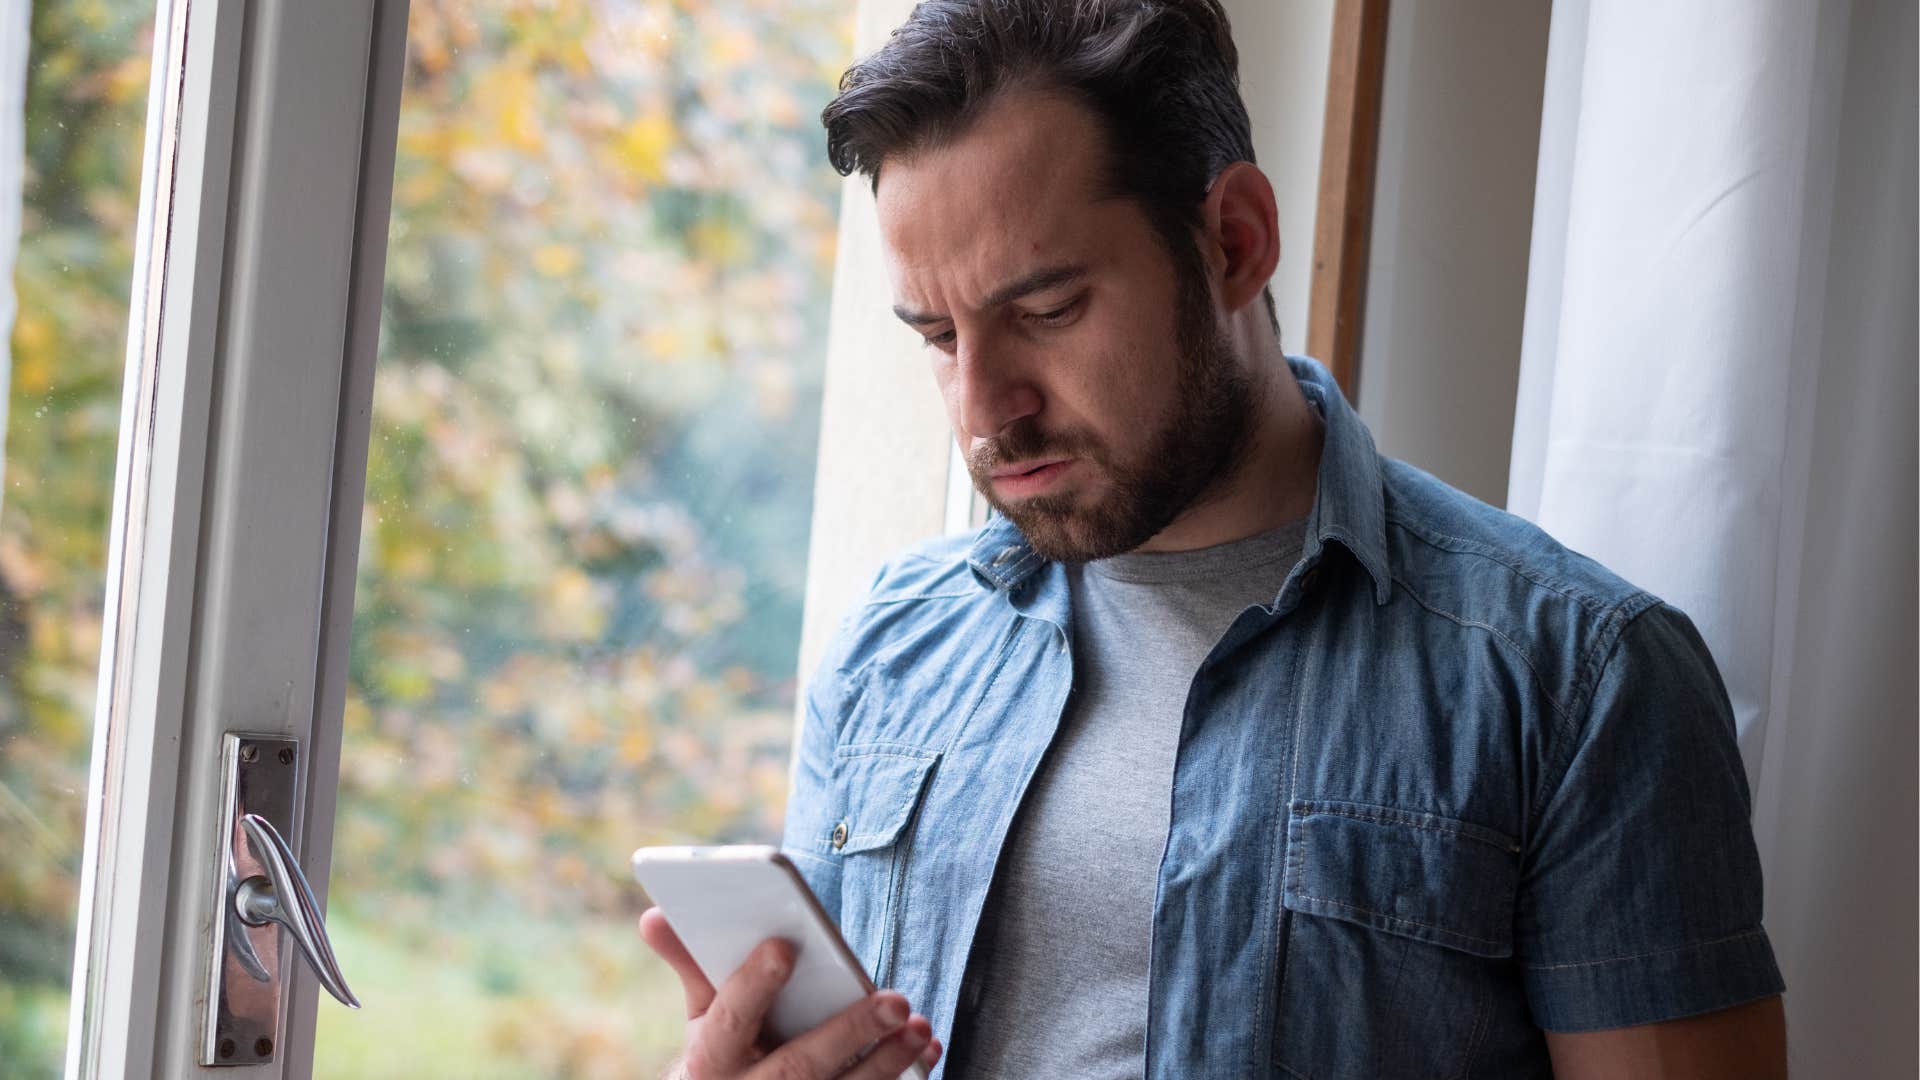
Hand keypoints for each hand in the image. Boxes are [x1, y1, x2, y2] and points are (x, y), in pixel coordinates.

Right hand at [639, 907, 943, 1078]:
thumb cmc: (721, 1058)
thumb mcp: (701, 1020)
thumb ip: (693, 968)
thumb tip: (655, 914)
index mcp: (709, 1060)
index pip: (730, 1021)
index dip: (753, 985)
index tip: (782, 946)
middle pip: (800, 1067)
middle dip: (849, 1032)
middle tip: (895, 1000)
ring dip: (885, 1062)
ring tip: (918, 1026)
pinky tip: (926, 1050)